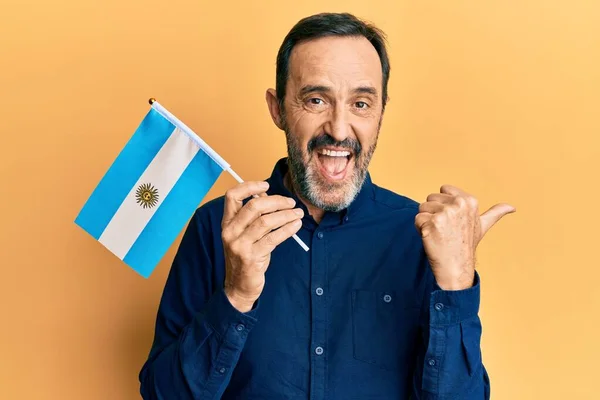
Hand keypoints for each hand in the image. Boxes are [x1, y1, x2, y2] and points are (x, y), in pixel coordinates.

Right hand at [221, 181, 303, 311]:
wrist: (240, 286)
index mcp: (227, 223)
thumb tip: (267, 193)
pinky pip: (273, 238)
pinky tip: (295, 226)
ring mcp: (239, 245)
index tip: (266, 184)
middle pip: (253, 206)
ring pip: (266, 221)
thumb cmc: (247, 256)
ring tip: (298, 213)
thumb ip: (254, 215)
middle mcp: (230, 232)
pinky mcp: (251, 257)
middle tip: (291, 202)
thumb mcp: (246, 234)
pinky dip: (287, 229)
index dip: (249, 186)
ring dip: (286, 215)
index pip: (232, 196)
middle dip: (276, 201)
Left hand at [415, 185, 515, 289]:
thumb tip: (512, 207)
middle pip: (430, 198)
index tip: (451, 220)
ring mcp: (445, 214)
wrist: (456, 267)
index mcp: (469, 201)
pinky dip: (420, 229)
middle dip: (433, 213)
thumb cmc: (466, 245)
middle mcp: (458, 204)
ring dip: (426, 222)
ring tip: (438, 234)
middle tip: (444, 230)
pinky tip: (431, 239)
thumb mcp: (482, 226)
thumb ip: (495, 213)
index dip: (443, 205)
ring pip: (422, 208)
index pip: (442, 190)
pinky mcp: (432, 223)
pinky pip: (417, 220)